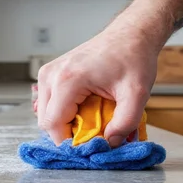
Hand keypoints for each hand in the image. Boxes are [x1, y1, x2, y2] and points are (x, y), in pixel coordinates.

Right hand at [36, 19, 161, 146]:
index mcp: (67, 80)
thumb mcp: (136, 94)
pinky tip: (84, 108)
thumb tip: (110, 143)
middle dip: (68, 134)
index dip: (69, 143)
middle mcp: (52, 75)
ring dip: (65, 123)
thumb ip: (125, 123)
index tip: (89, 147)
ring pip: (45, 113)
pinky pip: (49, 103)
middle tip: (94, 134)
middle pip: (45, 121)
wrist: (129, 35)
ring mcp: (48, 73)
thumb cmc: (133, 58)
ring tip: (91, 119)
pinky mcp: (51, 73)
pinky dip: (64, 112)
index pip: (53, 125)